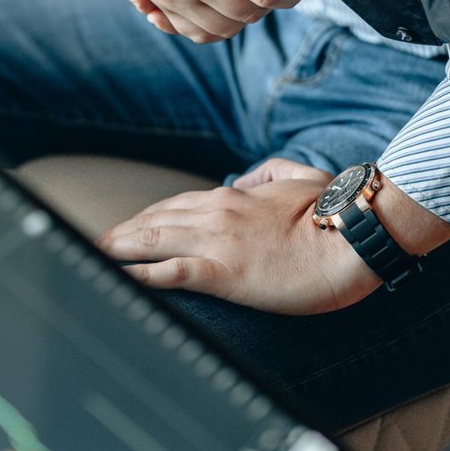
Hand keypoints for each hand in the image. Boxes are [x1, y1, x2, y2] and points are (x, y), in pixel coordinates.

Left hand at [97, 159, 383, 314]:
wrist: (357, 236)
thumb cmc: (336, 212)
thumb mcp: (302, 178)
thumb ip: (270, 172)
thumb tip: (246, 177)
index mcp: (234, 196)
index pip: (175, 206)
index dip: (146, 220)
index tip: (126, 231)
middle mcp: (216, 213)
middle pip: (153, 222)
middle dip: (121, 235)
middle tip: (93, 247)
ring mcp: (216, 242)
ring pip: (151, 241)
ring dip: (118, 250)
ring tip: (92, 259)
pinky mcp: (223, 272)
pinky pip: (169, 273)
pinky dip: (139, 275)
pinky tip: (118, 278)